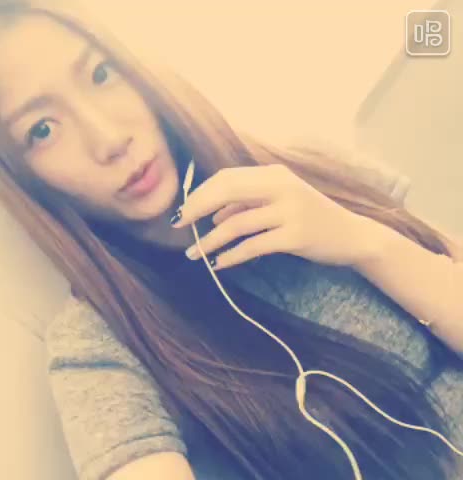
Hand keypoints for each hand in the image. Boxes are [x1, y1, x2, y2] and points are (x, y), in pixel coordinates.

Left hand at [171, 164, 374, 269]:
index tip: (184, 210)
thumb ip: (249, 204)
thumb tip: (215, 215)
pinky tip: (219, 264)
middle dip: (197, 210)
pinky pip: (252, 246)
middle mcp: (281, 187)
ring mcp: (289, 211)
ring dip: (210, 240)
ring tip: (194, 254)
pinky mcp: (295, 236)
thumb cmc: (312, 217)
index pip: (227, 178)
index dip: (200, 193)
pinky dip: (231, 256)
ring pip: (236, 224)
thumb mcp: (280, 202)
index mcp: (274, 174)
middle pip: (226, 192)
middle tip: (179, 226)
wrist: (352, 235)